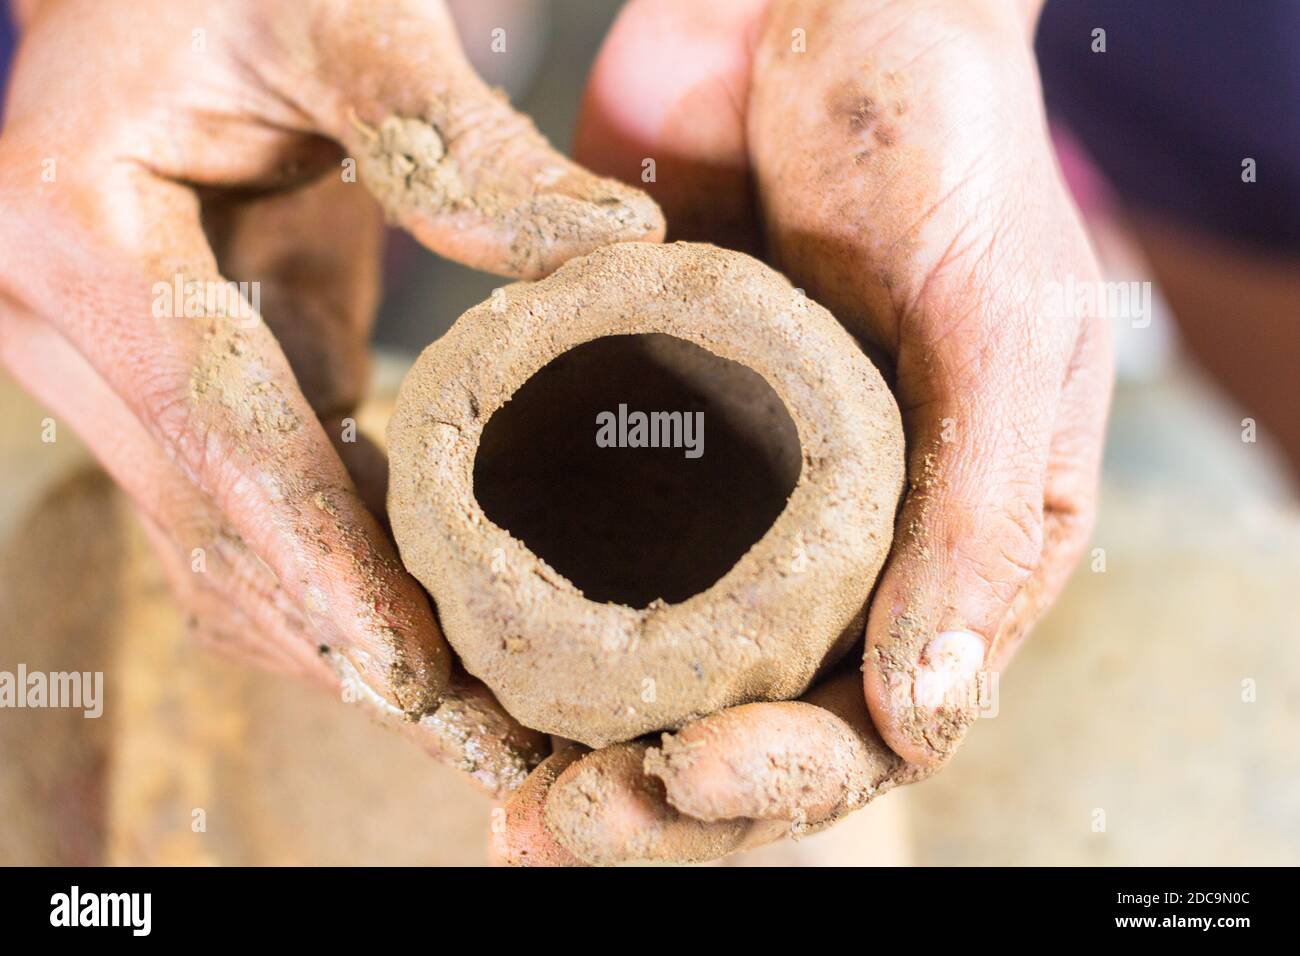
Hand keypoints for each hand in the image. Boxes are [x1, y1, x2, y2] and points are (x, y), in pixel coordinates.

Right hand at [0, 0, 662, 796]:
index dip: (326, 566)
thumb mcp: (340, 10)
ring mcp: (96, 361)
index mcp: (72, 229)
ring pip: (214, 544)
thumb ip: (452, 131)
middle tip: (484, 737)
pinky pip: (235, 507)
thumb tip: (613, 246)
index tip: (423, 679)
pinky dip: (326, 573)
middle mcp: (55, 319)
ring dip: (338, 635)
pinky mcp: (160, 379)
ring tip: (468, 713)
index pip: (219, 436)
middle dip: (349, 639)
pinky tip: (422, 616)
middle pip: (214, 526)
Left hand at [501, 0, 1112, 862]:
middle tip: (556, 829)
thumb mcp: (1003, 323)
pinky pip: (574, 550)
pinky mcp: (629, 427)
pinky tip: (466, 662)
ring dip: (577, 744)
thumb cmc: (949, 149)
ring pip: (650, 668)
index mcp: (942, 549)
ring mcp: (722, 497)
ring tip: (503, 799)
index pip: (869, 721)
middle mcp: (828, 548)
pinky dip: (526, 622)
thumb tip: (925, 723)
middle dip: (658, 803)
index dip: (778, 780)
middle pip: (743, 724)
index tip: (682, 782)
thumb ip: (981, 519)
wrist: (827, 6)